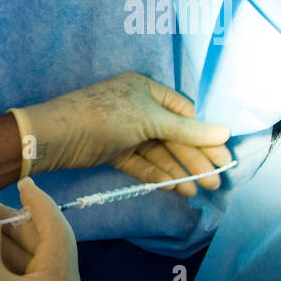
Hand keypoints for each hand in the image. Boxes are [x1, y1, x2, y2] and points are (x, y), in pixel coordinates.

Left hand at [9, 72, 232, 196]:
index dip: (204, 135)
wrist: (55, 136)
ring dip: (178, 170)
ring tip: (197, 190)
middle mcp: (136, 108)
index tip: (222, 157)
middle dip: (194, 158)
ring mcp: (124, 131)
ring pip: (158, 152)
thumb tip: (226, 132)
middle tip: (215, 182)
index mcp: (145, 90)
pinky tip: (175, 188)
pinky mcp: (112, 151)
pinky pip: (141, 163)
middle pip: (173, 135)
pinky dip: (157, 175)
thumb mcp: (150, 120)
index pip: (184, 113)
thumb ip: (187, 130)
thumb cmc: (105, 117)